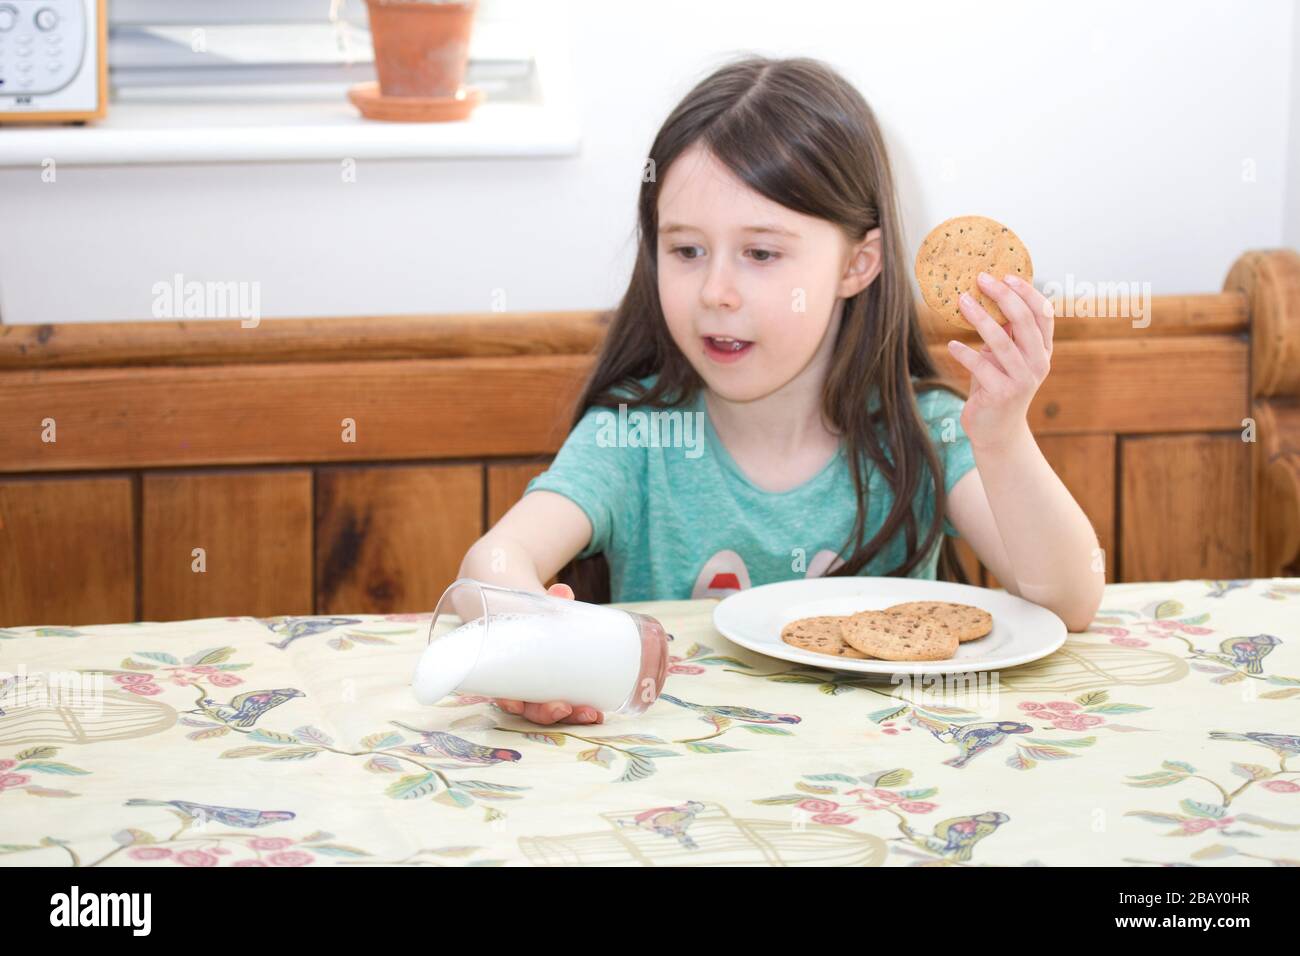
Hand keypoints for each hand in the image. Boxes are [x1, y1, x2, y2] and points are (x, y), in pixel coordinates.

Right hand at [491, 582, 604, 725]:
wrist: (526, 609)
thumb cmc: (523, 611)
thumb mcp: (530, 605)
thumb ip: (547, 600)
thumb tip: (563, 591)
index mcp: (503, 670)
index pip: (501, 693)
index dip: (508, 703)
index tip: (514, 705)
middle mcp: (521, 686)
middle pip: (530, 709)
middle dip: (547, 714)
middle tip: (564, 707)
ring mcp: (542, 688)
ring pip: (551, 710)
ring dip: (571, 717)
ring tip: (592, 714)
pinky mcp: (560, 684)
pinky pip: (569, 703)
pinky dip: (581, 711)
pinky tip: (598, 715)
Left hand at [946, 271, 1054, 449]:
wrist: (996, 430)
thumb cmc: (997, 386)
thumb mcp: (1004, 357)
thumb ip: (1005, 333)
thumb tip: (988, 297)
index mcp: (1043, 350)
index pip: (1043, 314)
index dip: (1028, 293)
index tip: (1007, 276)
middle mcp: (1038, 363)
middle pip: (1024, 322)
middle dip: (1002, 296)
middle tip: (981, 279)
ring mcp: (1022, 379)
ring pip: (1001, 341)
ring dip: (979, 318)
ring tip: (962, 302)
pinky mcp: (1002, 393)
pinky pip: (980, 366)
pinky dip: (964, 353)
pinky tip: (951, 345)